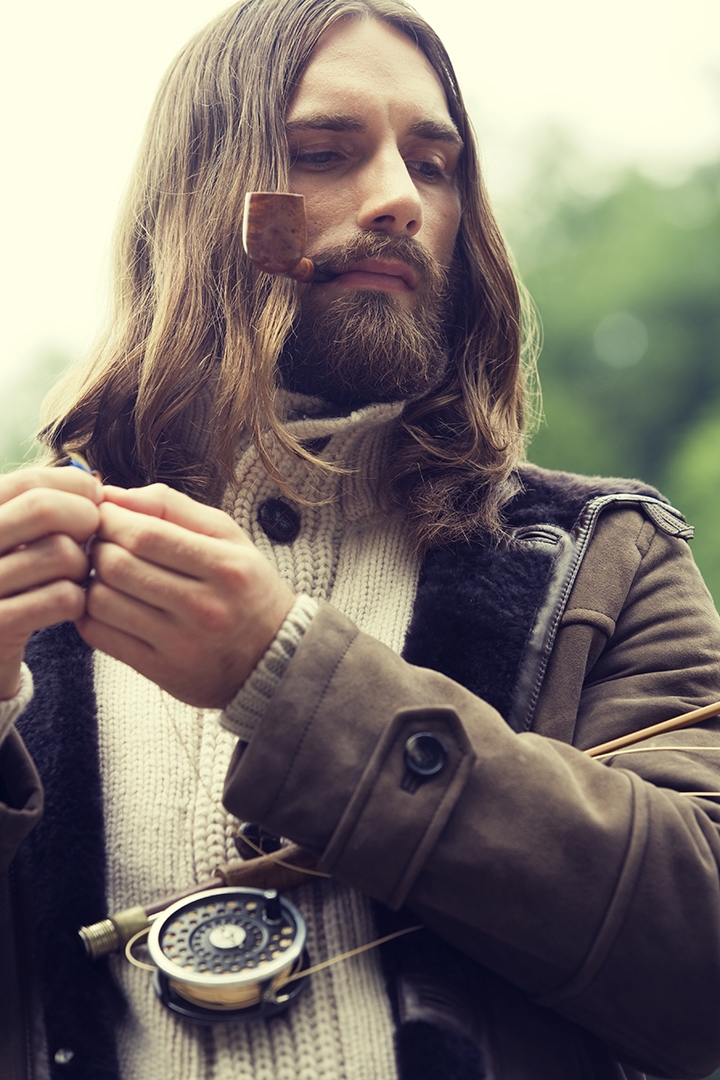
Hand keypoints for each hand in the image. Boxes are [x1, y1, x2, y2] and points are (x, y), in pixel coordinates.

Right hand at [0, 467, 102, 699]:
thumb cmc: (10, 587)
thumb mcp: (14, 540)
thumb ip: (41, 507)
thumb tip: (93, 482)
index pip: (28, 482)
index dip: (74, 487)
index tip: (95, 502)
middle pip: (44, 509)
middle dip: (85, 520)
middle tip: (91, 539)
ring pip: (61, 554)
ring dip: (83, 566)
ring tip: (75, 577)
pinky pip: (64, 597)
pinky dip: (79, 599)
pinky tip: (69, 605)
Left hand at [77, 484, 295, 707]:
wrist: (276, 657)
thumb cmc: (247, 588)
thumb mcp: (229, 537)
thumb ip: (173, 507)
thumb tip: (112, 494)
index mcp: (225, 566)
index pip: (145, 534)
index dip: (110, 519)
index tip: (105, 515)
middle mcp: (205, 606)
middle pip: (118, 565)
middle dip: (96, 547)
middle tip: (100, 543)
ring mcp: (181, 643)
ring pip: (102, 601)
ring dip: (90, 581)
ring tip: (103, 573)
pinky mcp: (162, 671)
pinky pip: (102, 637)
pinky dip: (89, 615)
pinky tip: (105, 604)